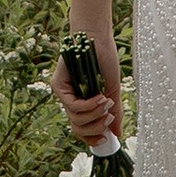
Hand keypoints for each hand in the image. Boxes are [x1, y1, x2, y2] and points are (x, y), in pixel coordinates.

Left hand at [52, 25, 121, 146]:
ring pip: (75, 120)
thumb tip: (117, 134)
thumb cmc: (105, 60)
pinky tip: (100, 97)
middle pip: (77, 129)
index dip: (93, 138)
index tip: (107, 139)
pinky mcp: (58, 86)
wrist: (97, 38)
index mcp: (82, 103)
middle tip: (109, 118)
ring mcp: (63, 94)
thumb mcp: (112, 89)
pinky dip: (89, 106)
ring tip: (106, 103)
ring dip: (95, 115)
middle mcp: (70, 100)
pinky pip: (73, 106)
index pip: (82, 130)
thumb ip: (114, 112)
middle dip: (96, 129)